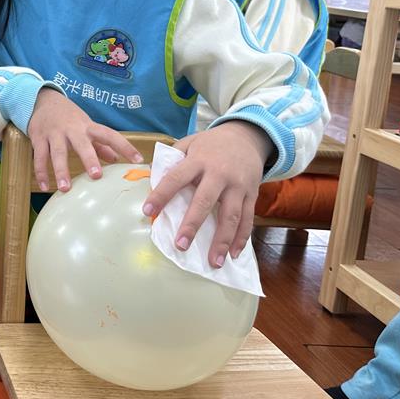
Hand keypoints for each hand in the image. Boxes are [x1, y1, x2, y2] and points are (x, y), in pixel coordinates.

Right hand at [27, 88, 142, 192]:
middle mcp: (72, 130)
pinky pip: (39, 157)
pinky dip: (41, 172)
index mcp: (88, 127)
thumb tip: (116, 159)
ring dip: (61, 170)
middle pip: (82, 144)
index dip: (125, 147)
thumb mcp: (87, 126)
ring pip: (57, 152)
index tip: (138, 160)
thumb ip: (100, 144)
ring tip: (66, 188)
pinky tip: (44, 186)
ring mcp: (54, 134)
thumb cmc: (70, 117)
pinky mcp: (39, 138)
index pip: (110, 136)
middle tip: (96, 176)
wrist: (43, 100)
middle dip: (89, 159)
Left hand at [143, 121, 271, 267]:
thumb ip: (173, 160)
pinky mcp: (252, 194)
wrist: (248, 136)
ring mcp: (238, 185)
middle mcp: (219, 174)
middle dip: (192, 225)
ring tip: (213, 262)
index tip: (147, 211)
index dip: (161, 194)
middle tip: (180, 245)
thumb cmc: (211, 144)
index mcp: (198, 160)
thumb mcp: (190, 142)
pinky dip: (242, 238)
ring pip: (231, 216)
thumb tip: (151, 179)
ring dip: (222, 240)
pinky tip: (233, 254)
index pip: (175, 178)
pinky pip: (248, 219)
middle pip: (204, 201)